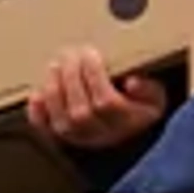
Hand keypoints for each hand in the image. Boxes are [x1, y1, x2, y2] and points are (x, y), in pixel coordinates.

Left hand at [28, 47, 168, 151]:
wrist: (129, 134)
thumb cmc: (140, 109)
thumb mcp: (156, 97)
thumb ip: (149, 89)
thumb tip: (133, 82)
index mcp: (128, 122)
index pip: (106, 102)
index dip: (95, 76)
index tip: (92, 54)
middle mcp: (102, 134)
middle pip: (81, 110)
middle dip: (72, 77)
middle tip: (71, 54)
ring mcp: (80, 138)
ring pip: (62, 120)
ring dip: (54, 89)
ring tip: (55, 66)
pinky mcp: (62, 138)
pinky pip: (45, 129)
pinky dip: (37, 111)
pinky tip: (37, 93)